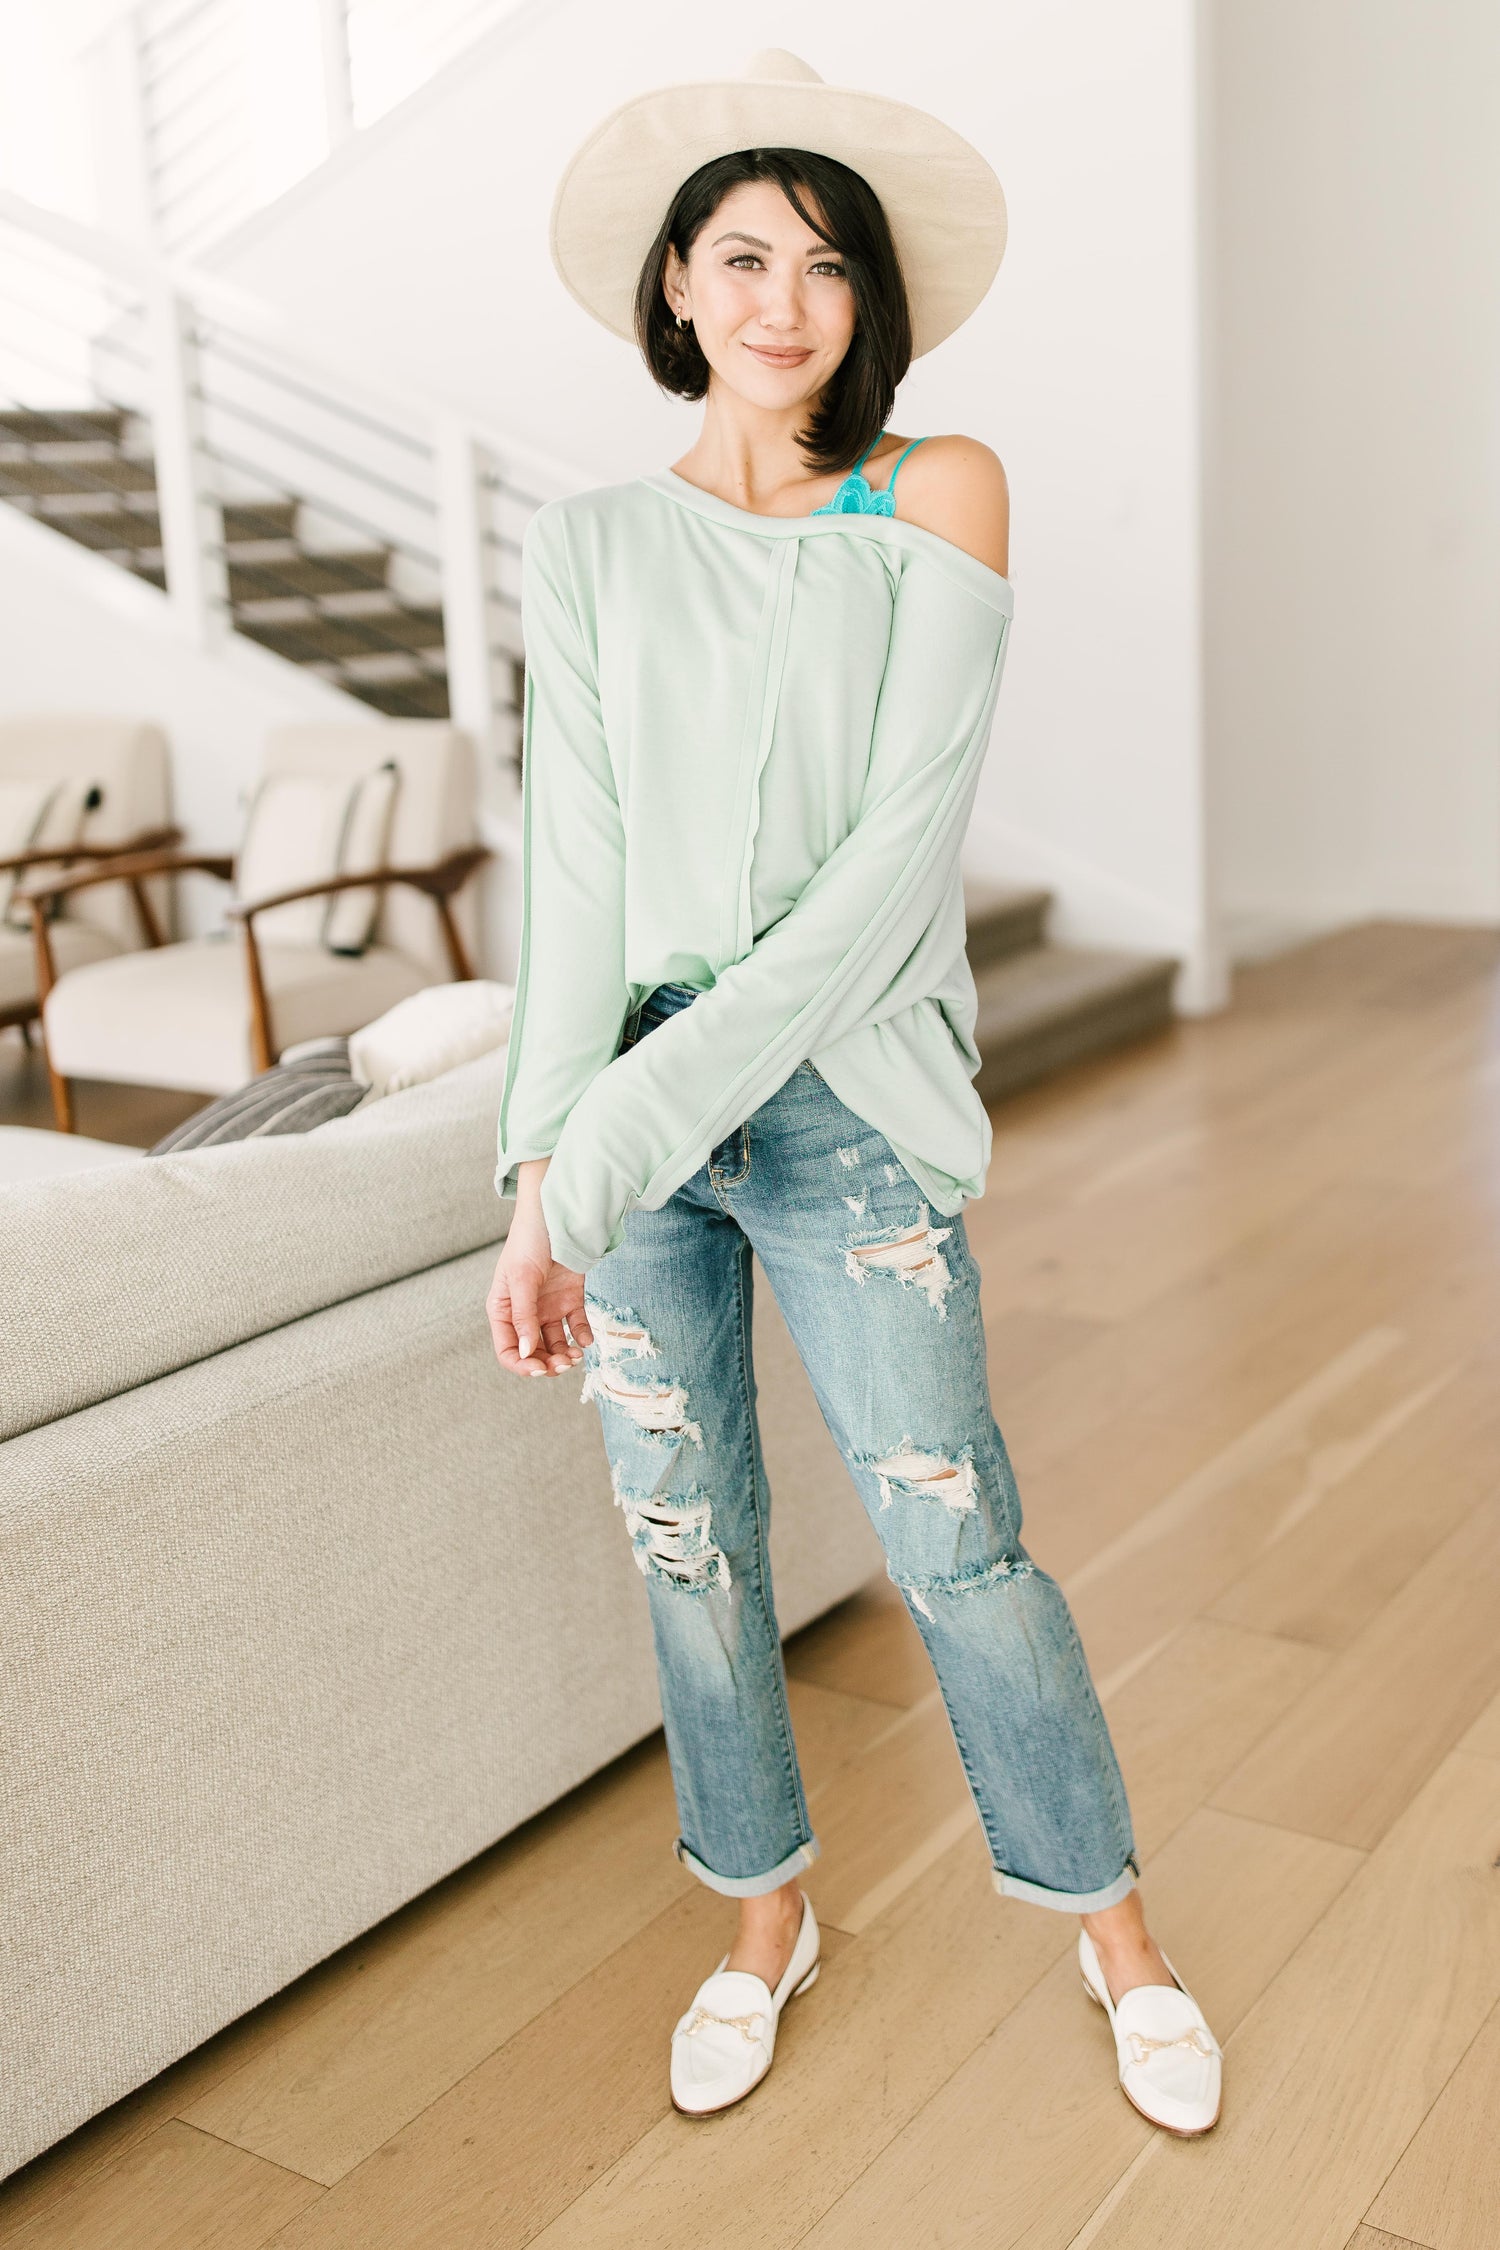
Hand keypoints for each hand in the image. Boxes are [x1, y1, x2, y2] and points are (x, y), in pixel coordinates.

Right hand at [486, 1202, 593, 1376]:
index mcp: (504, 1309)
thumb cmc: (529, 1240)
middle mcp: (524, 1313)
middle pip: (533, 1352)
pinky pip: (575, 1326)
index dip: (522, 1365)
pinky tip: (586, 1340)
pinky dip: (581, 1337)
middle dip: (547, 1363)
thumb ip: (523, 1315)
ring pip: (555, 1344)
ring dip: (564, 1355)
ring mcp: (547, 1307)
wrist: (557, 1214)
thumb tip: (525, 1351)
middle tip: (565, 1364)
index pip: (508, 1350)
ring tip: (576, 1356)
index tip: (540, 1369)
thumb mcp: (521, 1278)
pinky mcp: (569, 1299)